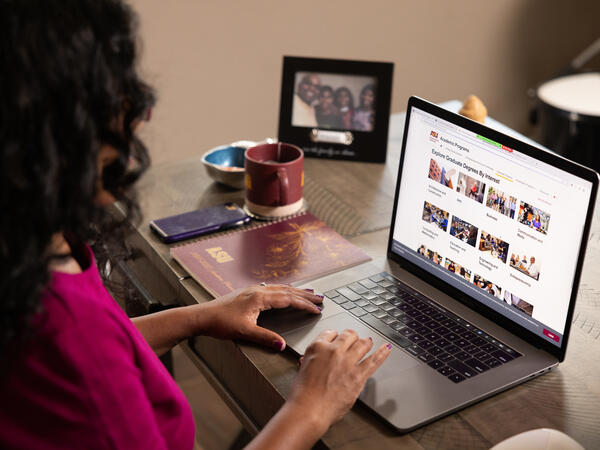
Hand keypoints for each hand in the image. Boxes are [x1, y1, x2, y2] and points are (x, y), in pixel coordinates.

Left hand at [197, 284, 322, 349]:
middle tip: (320, 298)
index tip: (317, 309)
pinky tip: (285, 291)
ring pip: (280, 288)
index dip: (304, 305)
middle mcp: (258, 291)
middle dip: (305, 295)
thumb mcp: (245, 332)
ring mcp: (253, 290)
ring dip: (296, 291)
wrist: (202, 316)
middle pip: (287, 291)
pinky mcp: (248, 294)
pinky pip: (272, 289)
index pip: (288, 299)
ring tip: (309, 292)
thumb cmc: (220, 323)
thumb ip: (265, 338)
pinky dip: (284, 291)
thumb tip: (282, 344)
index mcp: (260, 298)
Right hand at [288, 329, 390, 428]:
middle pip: (348, 335)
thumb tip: (318, 362)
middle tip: (353, 340)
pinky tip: (386, 348)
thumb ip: (313, 362)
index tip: (337, 339)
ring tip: (368, 343)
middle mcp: (334, 351)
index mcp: (317, 347)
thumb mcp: (302, 370)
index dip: (335, 337)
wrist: (308, 410)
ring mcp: (347, 362)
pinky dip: (382, 353)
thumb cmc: (302, 395)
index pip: (331, 333)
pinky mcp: (358, 375)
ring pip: (362, 343)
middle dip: (351, 337)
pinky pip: (374, 360)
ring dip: (365, 343)